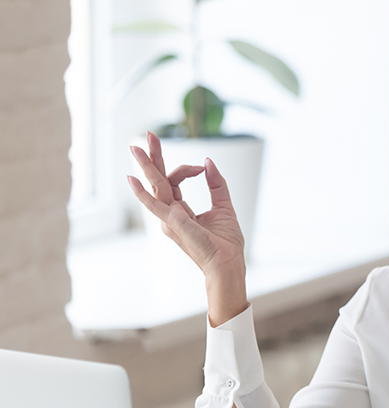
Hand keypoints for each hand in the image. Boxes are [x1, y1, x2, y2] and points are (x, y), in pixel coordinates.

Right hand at [127, 132, 248, 324]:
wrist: (228, 263)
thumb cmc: (225, 243)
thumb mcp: (224, 207)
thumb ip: (216, 184)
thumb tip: (208, 161)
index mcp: (179, 210)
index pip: (173, 181)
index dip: (186, 169)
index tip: (201, 167)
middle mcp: (170, 214)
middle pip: (158, 179)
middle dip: (153, 157)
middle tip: (148, 135)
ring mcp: (169, 219)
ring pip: (156, 186)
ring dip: (147, 165)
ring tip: (136, 146)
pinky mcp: (173, 223)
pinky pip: (155, 205)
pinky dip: (143, 193)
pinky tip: (132, 180)